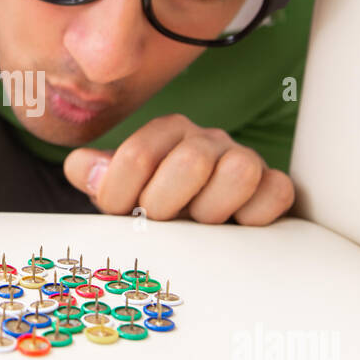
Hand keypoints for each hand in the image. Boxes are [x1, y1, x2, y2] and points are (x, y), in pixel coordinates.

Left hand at [63, 114, 294, 225]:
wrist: (199, 226)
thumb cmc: (155, 204)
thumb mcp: (118, 190)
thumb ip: (94, 175)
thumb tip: (84, 168)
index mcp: (167, 132)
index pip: (138, 156)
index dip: (121, 194)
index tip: (122, 212)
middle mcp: (207, 140)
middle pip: (192, 160)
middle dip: (167, 203)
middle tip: (161, 221)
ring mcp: (244, 159)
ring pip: (239, 171)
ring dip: (212, 210)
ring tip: (198, 224)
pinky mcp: (273, 186)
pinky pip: (276, 192)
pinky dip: (254, 216)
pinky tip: (234, 227)